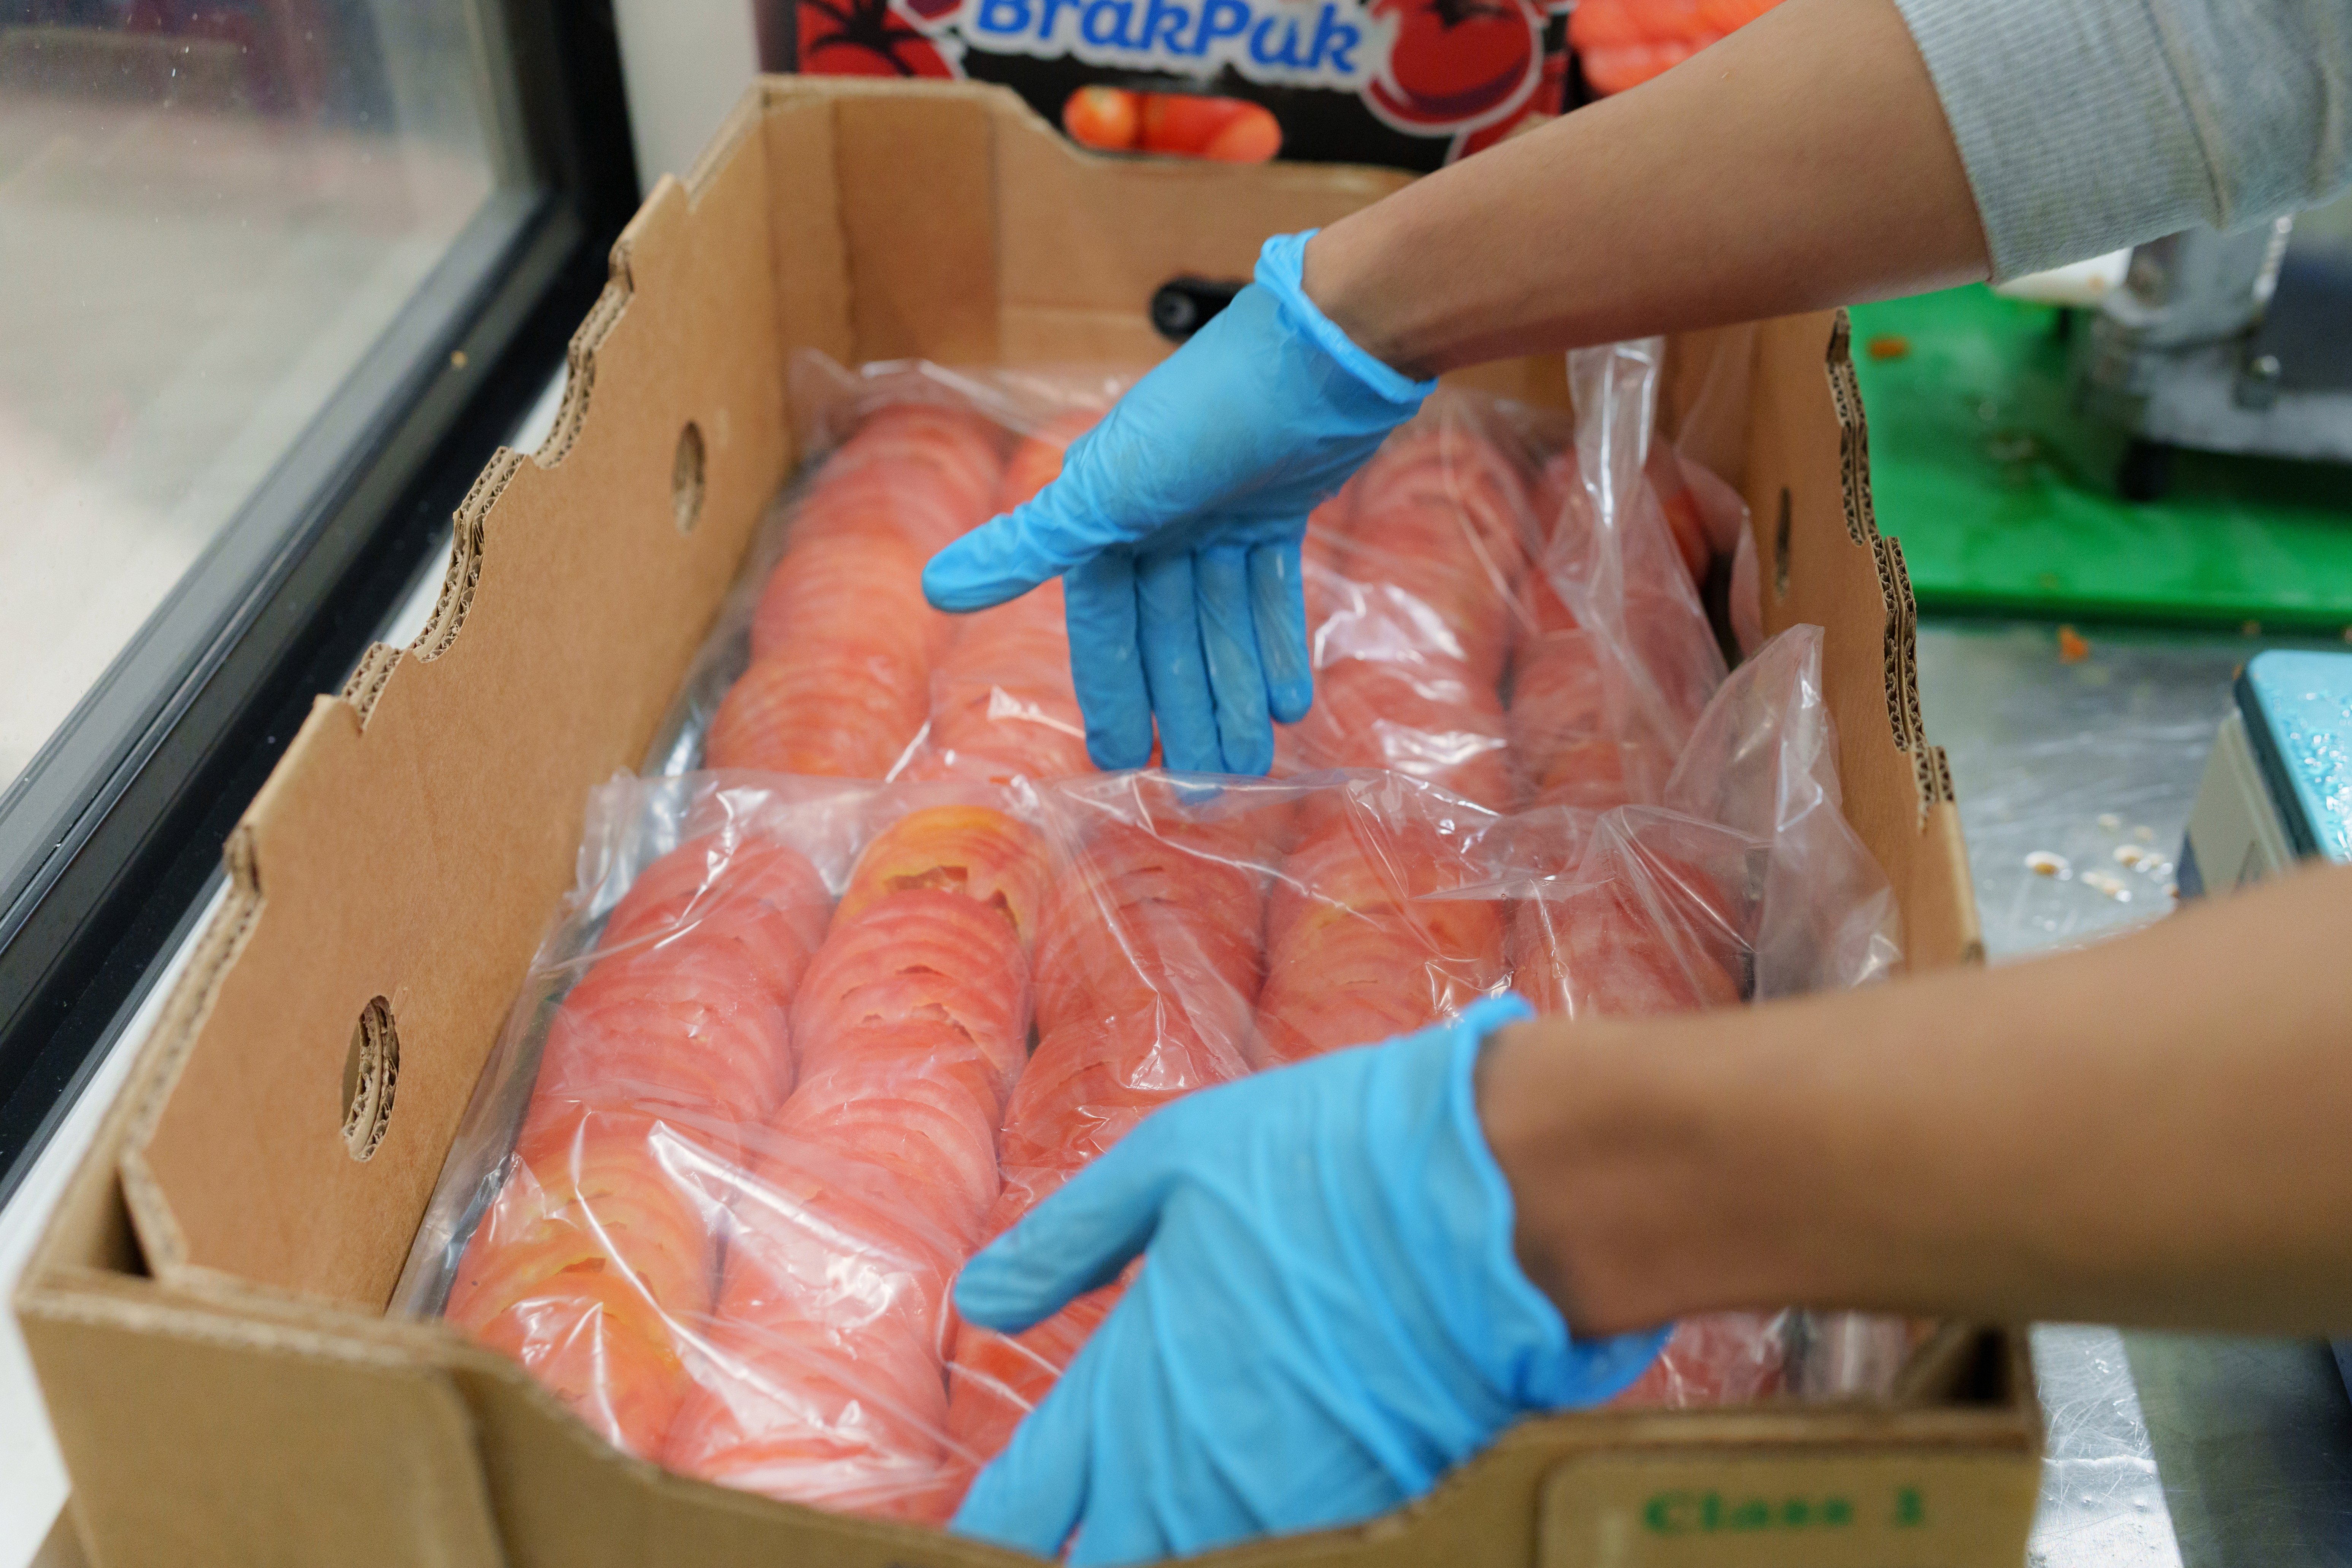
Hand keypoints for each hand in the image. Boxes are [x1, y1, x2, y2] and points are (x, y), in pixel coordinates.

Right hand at [921, 231, 1432, 775]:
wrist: (1323, 351)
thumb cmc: (1206, 412)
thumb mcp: (1106, 489)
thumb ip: (1030, 546)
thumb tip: (935, 587)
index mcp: (1106, 519)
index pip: (1105, 627)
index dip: (1114, 693)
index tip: (1121, 762)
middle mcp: (1157, 520)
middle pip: (1168, 637)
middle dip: (1186, 711)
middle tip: (1202, 789)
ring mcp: (1218, 514)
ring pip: (1220, 624)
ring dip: (1234, 692)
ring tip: (1251, 764)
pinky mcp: (1276, 509)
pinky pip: (1267, 592)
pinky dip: (1273, 643)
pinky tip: (1287, 702)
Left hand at [949, 995, 1668, 1564]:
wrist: (1489, 1196)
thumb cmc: (1321, 1158)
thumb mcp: (1169, 1163)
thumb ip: (1066, 1243)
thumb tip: (976, 1299)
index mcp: (1127, 1391)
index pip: (1021, 1508)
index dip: (996, 1524)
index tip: (991, 1521)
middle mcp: (1189, 1475)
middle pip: (1106, 1564)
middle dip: (1094, 1545)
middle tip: (1093, 1509)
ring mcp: (1282, 1507)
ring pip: (1196, 1565)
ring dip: (1179, 1540)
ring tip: (1177, 1500)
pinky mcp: (1368, 1512)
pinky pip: (1298, 1549)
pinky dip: (1274, 1532)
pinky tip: (1276, 1486)